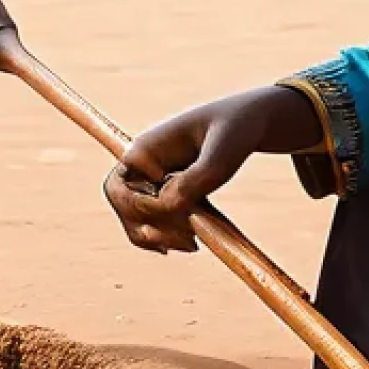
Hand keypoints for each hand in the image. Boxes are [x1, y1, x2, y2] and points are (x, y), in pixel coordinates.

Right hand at [103, 86, 320, 253]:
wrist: (250, 124)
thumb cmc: (236, 129)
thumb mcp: (223, 151)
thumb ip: (197, 178)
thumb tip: (169, 205)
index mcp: (147, 149)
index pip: (118, 188)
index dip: (137, 208)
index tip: (173, 213)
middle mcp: (144, 167)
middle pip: (124, 208)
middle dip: (148, 228)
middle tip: (188, 240)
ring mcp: (155, 182)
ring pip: (138, 221)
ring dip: (159, 237)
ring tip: (194, 244)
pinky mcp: (170, 195)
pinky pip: (155, 223)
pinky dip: (167, 236)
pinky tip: (193, 243)